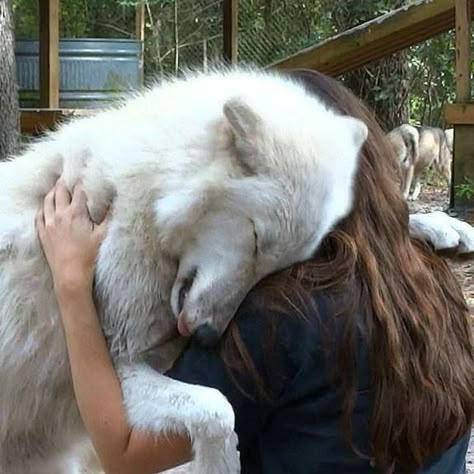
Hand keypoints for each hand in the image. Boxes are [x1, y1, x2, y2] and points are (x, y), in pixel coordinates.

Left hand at [37, 179, 108, 297]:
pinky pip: (39, 215)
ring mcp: (49, 223)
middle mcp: (60, 214)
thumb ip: (110, 216)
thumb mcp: (104, 234)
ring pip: (48, 200)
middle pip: (60, 191)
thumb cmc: (89, 255)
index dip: (83, 181)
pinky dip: (43, 207)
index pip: (79, 190)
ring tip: (58, 186)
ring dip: (53, 191)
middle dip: (65, 182)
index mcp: (76, 213)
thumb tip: (118, 201)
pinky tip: (47, 206)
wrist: (71, 274)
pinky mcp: (43, 233)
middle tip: (69, 175)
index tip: (85, 174)